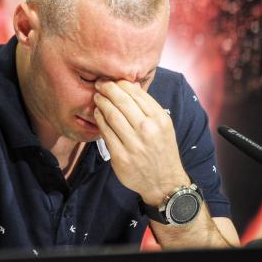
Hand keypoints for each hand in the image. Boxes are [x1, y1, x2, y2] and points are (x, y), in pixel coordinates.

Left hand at [92, 80, 188, 205]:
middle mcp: (148, 130)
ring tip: (97, 97)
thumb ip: (148, 107)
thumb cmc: (161, 149)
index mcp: (160, 119)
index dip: (120, 84)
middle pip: (121, 102)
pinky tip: (97, 114)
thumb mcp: (163, 126)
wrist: (164, 182)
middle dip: (107, 89)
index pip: (136, 94)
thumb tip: (129, 86)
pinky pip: (105, 132)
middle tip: (99, 84)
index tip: (111, 79)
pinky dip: (99, 119)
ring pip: (111, 115)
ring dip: (101, 103)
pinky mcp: (121, 156)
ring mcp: (134, 144)